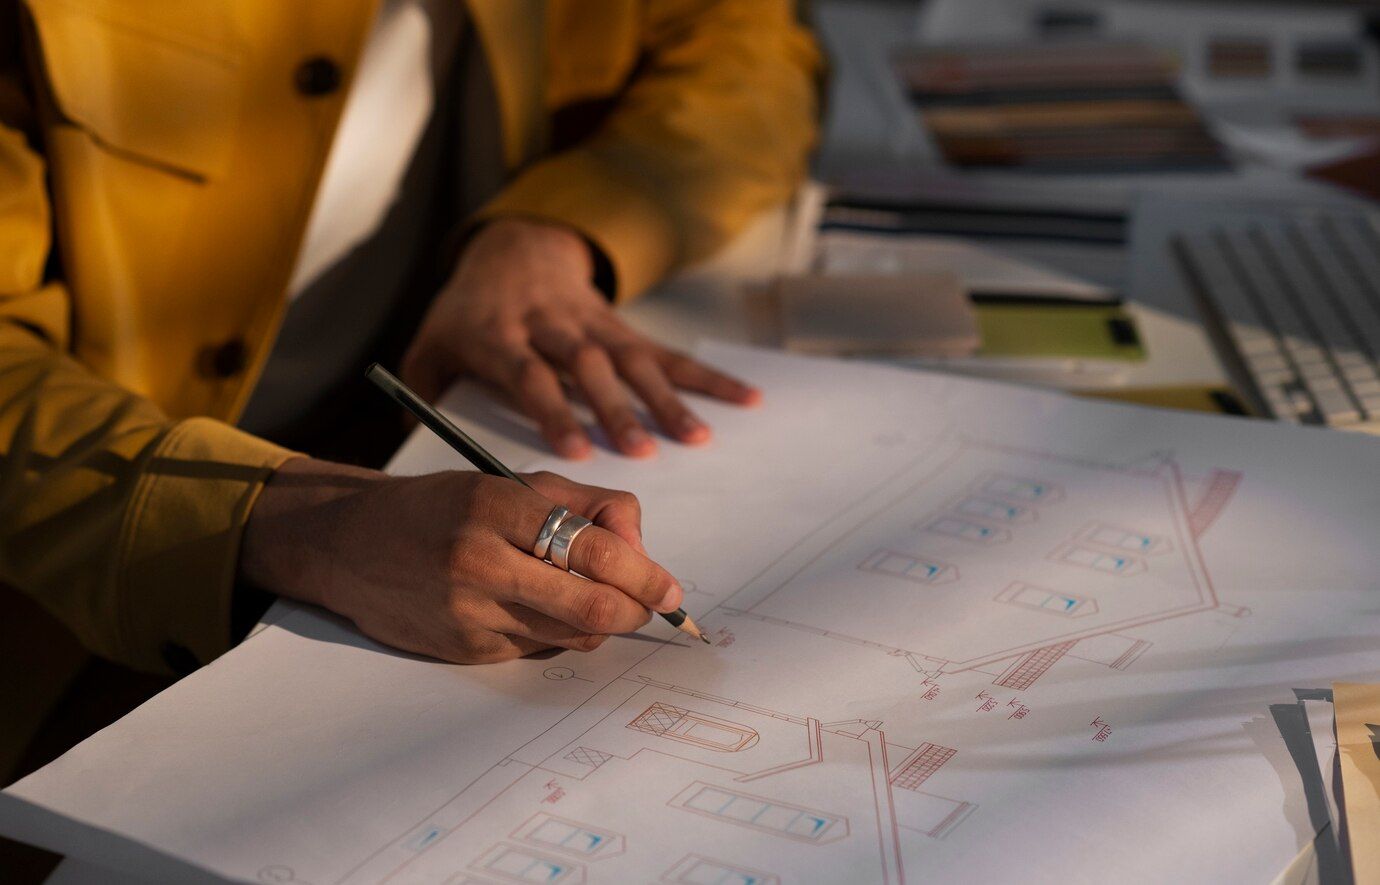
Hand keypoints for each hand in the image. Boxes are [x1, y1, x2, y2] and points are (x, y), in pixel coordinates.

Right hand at [239, 459, 684, 662]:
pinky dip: (555, 633)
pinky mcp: (462, 650)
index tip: (671, 589)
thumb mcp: (512, 484)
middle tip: (652, 606)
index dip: (646, 575)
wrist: (349, 544)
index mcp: (497, 507)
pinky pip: (536, 650)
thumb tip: (641, 548)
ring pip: (571, 636)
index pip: (595, 551)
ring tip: (596, 599)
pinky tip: (537, 609)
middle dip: (635, 611)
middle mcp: (480, 562)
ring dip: (600, 624)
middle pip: (591, 607)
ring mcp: (469, 613)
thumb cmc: (443, 508)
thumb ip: (586, 505)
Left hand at [401, 218, 760, 458]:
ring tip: (699, 437)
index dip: (551, 408)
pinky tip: (743, 398)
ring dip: (667, 398)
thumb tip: (419, 441)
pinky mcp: (621, 326)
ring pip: (632, 358)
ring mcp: (592, 323)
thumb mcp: (430, 344)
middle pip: (586, 364)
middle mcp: (550, 325)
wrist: (512, 248)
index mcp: (500, 333)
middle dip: (615, 407)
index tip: (573, 449)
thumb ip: (426, 391)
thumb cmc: (468, 314)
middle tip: (639, 451)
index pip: (528, 372)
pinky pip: (666, 351)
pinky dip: (705, 375)